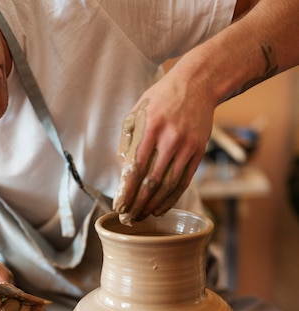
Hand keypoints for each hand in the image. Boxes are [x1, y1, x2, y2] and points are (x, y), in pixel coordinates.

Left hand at [113, 67, 215, 223]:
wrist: (199, 83)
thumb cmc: (162, 98)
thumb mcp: (137, 110)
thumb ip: (127, 139)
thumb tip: (123, 171)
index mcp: (150, 127)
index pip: (135, 168)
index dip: (127, 191)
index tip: (118, 207)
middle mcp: (170, 138)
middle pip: (151, 182)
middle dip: (138, 204)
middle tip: (128, 219)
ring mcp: (187, 146)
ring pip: (168, 186)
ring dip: (153, 205)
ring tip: (142, 217)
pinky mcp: (198, 152)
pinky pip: (183, 182)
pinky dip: (171, 199)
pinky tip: (160, 209)